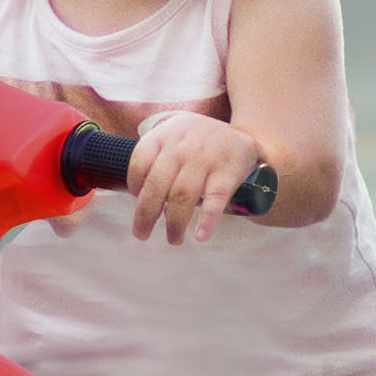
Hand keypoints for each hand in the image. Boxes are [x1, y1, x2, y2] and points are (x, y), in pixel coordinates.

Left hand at [128, 112, 262, 244]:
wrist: (241, 137)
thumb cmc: (197, 144)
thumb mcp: (172, 137)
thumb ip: (154, 161)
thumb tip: (140, 200)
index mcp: (164, 136)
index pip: (139, 164)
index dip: (134, 187)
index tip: (139, 201)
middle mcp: (182, 146)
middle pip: (157, 185)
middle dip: (145, 215)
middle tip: (142, 234)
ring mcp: (205, 159)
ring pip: (182, 196)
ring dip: (175, 224)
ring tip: (173, 239)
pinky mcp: (227, 172)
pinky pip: (215, 200)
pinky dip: (207, 220)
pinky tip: (200, 236)